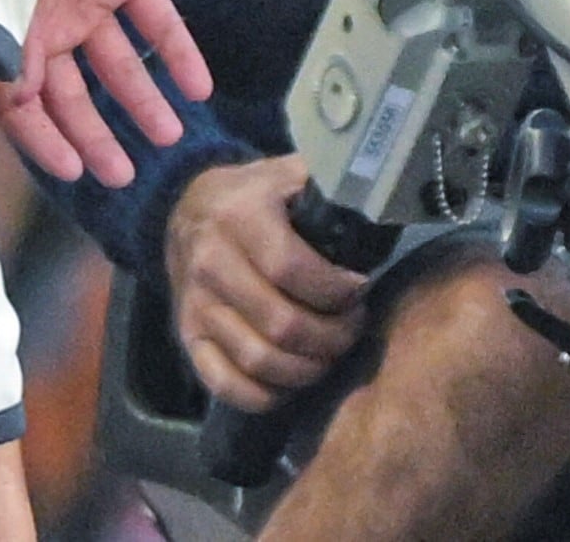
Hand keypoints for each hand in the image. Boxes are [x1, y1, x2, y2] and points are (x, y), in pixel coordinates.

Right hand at [0, 0, 213, 182]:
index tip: (71, 172)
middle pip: (74, 92)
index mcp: (6, 25)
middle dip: (96, 136)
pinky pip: (157, 16)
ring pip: (120, 63)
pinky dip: (179, 51)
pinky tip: (200, 84)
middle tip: (123, 174)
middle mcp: (47, 18)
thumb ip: (0, 35)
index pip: (23, 101)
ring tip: (168, 136)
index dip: (44, 140)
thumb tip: (17, 98)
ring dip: (142, 101)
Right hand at [166, 152, 376, 409]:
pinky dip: (266, 395)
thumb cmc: (256, 196)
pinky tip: (292, 381)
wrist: (187, 208)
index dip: (336, 291)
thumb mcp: (288, 174)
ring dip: (308, 368)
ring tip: (330, 352)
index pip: (292, 269)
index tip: (361, 290)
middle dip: (332, 336)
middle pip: (281, 325)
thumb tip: (382, 196)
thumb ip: (329, 184)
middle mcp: (210, 261)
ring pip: (258, 361)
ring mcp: (195, 303)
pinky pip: (225, 384)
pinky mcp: (187, 334)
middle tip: (353, 327)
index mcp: (239, 216)